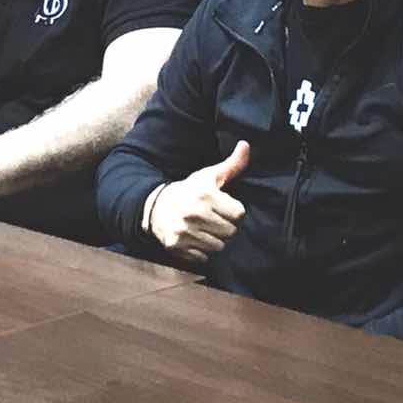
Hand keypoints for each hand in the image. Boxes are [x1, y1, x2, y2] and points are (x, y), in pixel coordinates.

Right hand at [149, 140, 249, 265]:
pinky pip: (203, 257)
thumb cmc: (189, 190)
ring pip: (218, 247)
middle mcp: (195, 213)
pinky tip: (196, 239)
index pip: (239, 214)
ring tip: (206, 229)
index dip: (234, 211)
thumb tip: (246, 145)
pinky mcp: (177, 246)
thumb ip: (232, 164)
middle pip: (230, 232)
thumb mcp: (209, 175)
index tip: (224, 207)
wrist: (157, 206)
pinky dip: (202, 251)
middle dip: (226, 227)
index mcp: (206, 195)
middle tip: (215, 220)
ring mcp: (185, 231)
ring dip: (215, 240)